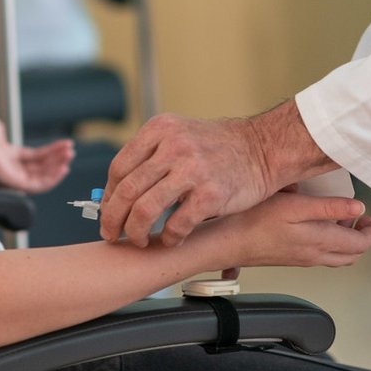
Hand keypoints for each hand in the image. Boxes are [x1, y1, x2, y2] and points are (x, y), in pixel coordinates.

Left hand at [0, 112, 74, 193]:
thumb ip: (0, 130)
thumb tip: (1, 132)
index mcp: (6, 156)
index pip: (33, 157)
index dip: (50, 152)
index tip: (64, 145)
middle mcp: (10, 169)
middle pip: (40, 167)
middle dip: (57, 158)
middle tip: (70, 150)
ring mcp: (12, 177)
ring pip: (41, 177)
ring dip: (58, 166)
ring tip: (70, 155)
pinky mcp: (15, 184)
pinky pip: (39, 185)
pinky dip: (53, 178)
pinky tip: (63, 168)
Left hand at [101, 104, 330, 247]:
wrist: (263, 149)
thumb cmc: (219, 147)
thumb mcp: (179, 136)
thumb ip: (150, 156)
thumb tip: (117, 190)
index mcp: (160, 129)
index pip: (120, 167)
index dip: (109, 195)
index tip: (107, 211)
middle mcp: (173, 146)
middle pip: (127, 190)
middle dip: (113, 218)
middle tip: (110, 234)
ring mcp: (192, 170)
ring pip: (145, 210)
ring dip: (136, 232)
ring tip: (138, 240)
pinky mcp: (210, 194)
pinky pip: (176, 224)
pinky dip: (169, 237)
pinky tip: (171, 239)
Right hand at [219, 192, 370, 270]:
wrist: (228, 242)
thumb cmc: (256, 221)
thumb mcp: (296, 206)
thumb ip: (329, 208)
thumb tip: (360, 209)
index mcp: (320, 243)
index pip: (360, 245)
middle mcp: (315, 256)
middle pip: (352, 254)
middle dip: (364, 237)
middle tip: (365, 220)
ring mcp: (302, 259)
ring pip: (337, 256)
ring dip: (347, 239)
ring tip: (344, 219)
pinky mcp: (291, 257)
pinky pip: (321, 254)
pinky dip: (330, 241)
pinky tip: (319, 224)